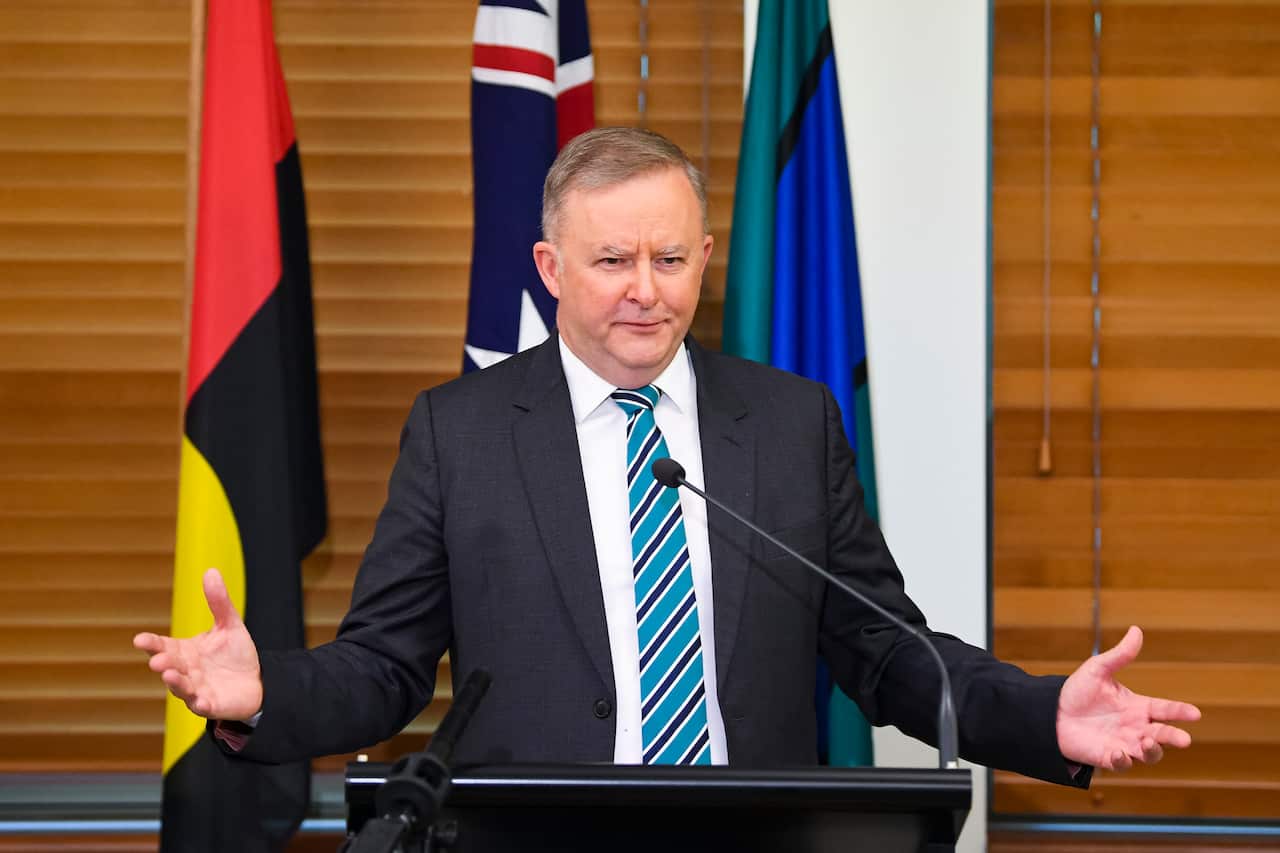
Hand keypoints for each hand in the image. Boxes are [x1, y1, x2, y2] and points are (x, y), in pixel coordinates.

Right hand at [133, 568, 263, 721]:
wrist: (257, 682)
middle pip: (169, 666)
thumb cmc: (235, 655)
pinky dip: (201, 704)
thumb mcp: (228, 625)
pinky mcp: (211, 705)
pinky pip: (203, 706)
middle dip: (162, 663)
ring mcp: (196, 690)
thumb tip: (210, 570)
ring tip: (169, 675)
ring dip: (175, 682)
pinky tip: (201, 701)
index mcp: (184, 651)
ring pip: (181, 687)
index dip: (151, 643)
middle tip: (157, 660)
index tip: (139, 639)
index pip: (163, 646)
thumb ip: (218, 602)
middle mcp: (185, 671)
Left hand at [1057, 625, 1200, 771]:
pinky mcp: (1108, 757)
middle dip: (1174, 737)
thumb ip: (1120, 655)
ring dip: (1152, 751)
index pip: (1164, 709)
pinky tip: (1117, 752)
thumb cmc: (1077, 692)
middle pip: (1162, 735)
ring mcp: (1124, 744)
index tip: (1195, 713)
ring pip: (1149, 754)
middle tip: (1184, 739)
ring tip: (1147, 742)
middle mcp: (1135, 727)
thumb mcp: (1098, 670)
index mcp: (1137, 707)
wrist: (1051, 714)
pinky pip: (1122, 764)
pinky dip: (1124, 760)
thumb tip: (1136, 630)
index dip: (1180, 711)